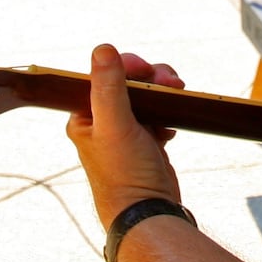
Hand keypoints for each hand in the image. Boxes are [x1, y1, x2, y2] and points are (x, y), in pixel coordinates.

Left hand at [66, 44, 185, 225]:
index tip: (148, 69)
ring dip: (162, 91)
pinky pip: (156, 115)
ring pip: (144, 97)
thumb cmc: (126, 175)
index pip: (103, 76)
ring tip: (178, 94)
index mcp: (84, 117)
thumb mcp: (116, 125)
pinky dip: (167, 112)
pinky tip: (171, 123)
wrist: (149, 213)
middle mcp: (101, 123)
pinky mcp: (144, 143)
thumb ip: (108, 86)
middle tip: (172, 81)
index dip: (127, 66)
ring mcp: (124, 134)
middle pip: (127, 83)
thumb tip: (103, 49)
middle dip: (151, 78)